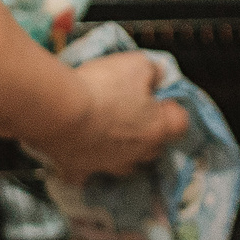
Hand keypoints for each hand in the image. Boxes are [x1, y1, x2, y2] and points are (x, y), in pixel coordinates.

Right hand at [30, 52, 190, 180]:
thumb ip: (153, 71)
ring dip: (121, 151)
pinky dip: (83, 166)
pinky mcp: (80, 171)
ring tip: (106, 133)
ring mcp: (108, 166)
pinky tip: (77, 154)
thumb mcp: (137, 65)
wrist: (59, 112)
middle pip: (153, 147)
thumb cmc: (102, 88)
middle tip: (132, 111)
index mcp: (156, 129)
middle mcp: (137, 154)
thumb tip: (158, 76)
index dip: (171, 108)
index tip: (159, 96)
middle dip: (148, 132)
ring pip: (124, 164)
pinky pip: (85, 174)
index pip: (180, 123)